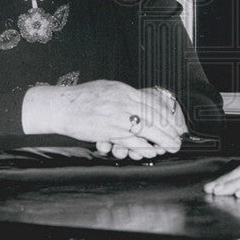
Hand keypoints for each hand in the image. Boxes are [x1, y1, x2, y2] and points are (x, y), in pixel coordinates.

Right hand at [22, 80, 182, 159]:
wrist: (60, 106)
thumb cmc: (82, 98)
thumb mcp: (107, 89)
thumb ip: (125, 95)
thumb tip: (143, 101)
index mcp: (123, 90)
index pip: (152, 102)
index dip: (167, 114)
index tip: (176, 123)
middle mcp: (122, 101)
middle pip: (154, 116)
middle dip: (169, 129)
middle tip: (178, 138)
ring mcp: (116, 116)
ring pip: (146, 129)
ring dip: (162, 140)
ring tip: (171, 146)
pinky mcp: (108, 130)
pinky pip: (131, 140)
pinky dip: (143, 147)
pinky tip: (152, 151)